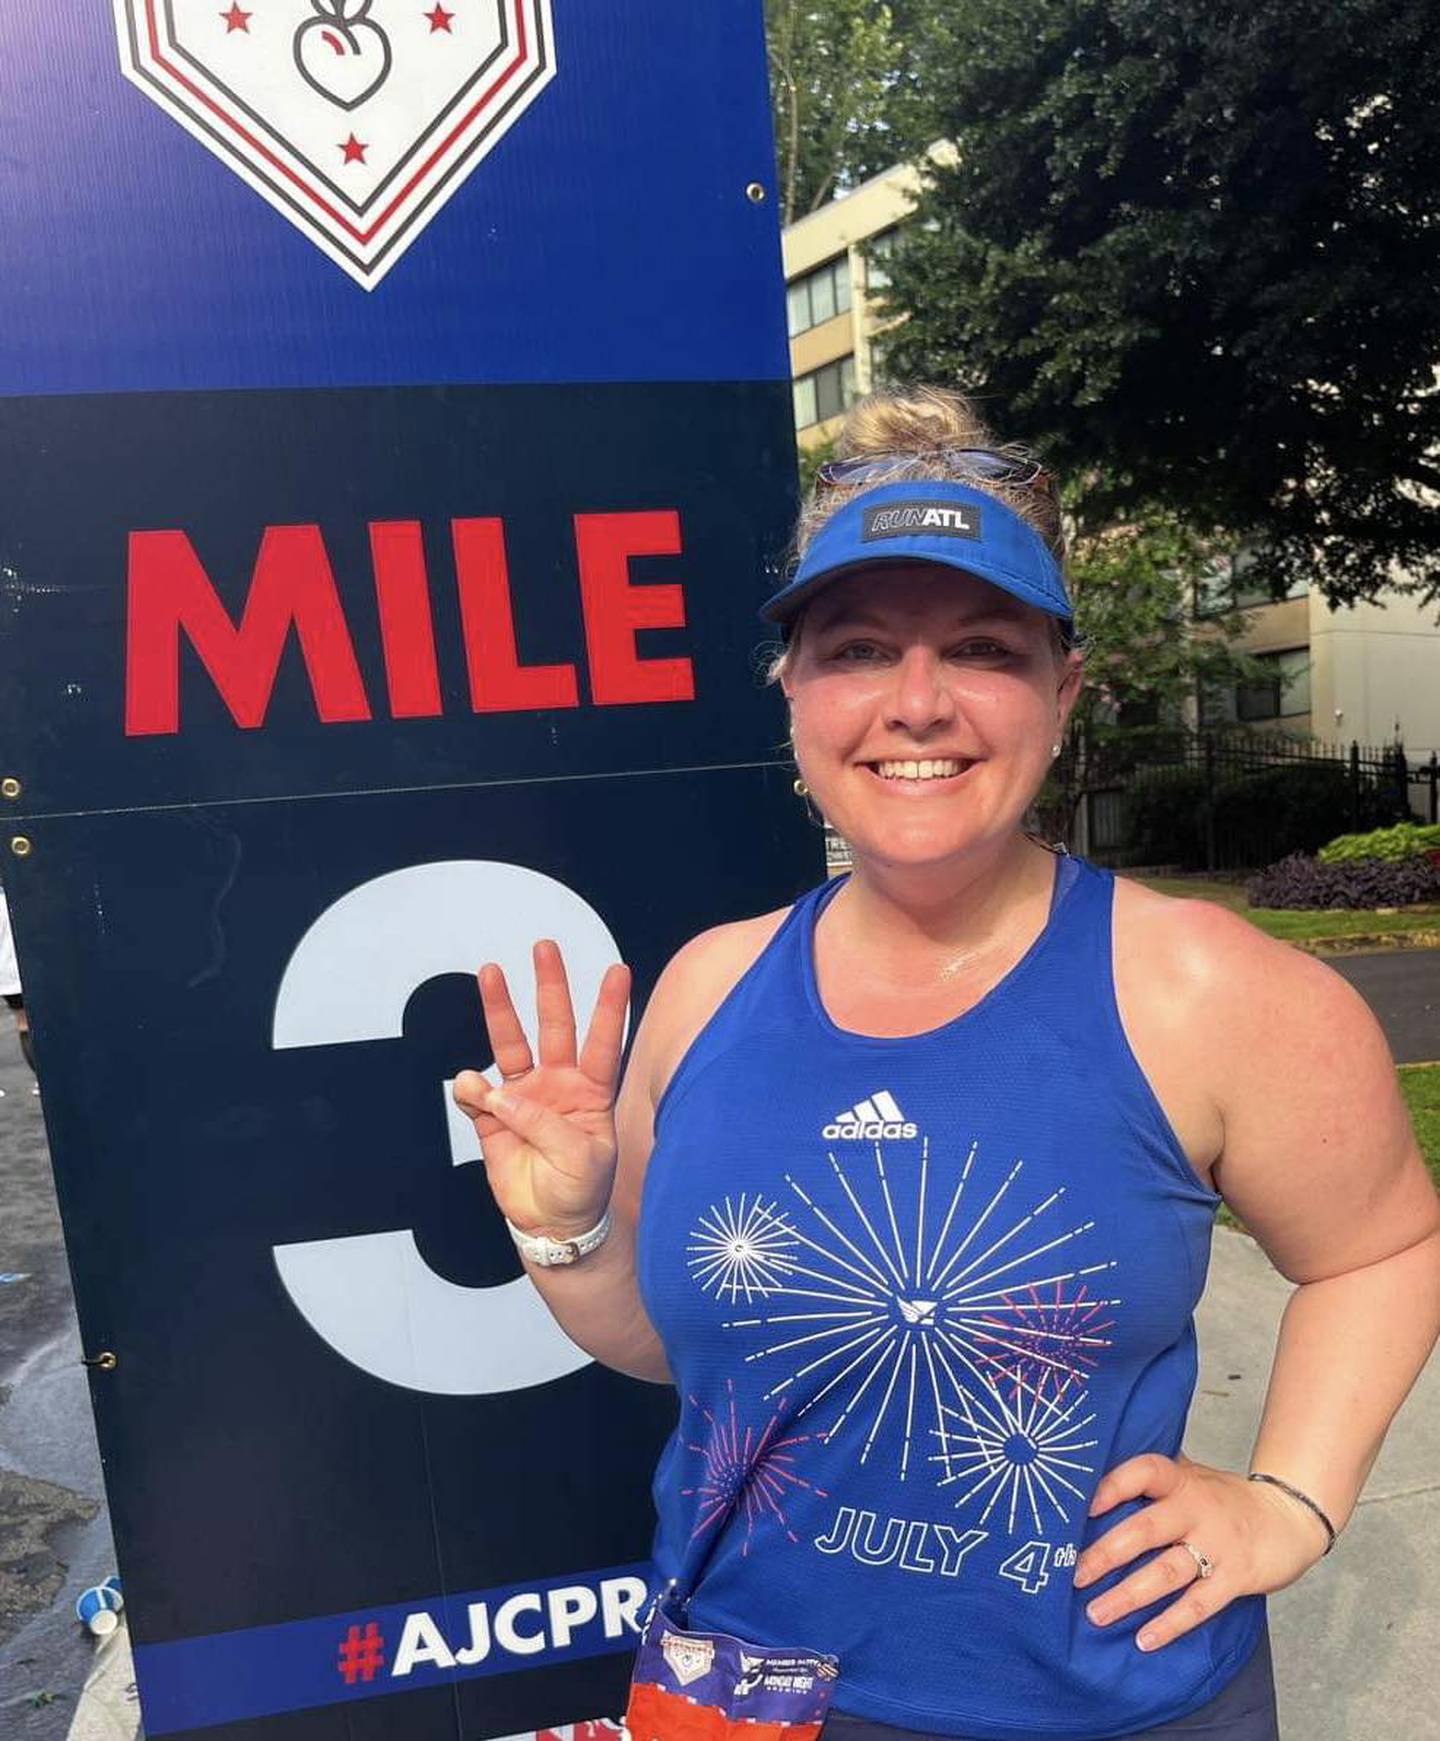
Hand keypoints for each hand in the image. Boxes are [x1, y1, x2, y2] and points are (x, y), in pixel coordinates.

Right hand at [452, 940, 630, 1242]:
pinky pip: (475, 1094)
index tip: (618, 971)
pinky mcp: (492, 1118)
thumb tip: (499, 1094)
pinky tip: (470, 1087)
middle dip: (550, 986)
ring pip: (510, 1044)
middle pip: (554, 1025)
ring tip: (492, 973)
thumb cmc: (580, 1191)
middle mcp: (558, 1085)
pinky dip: (469, 1088)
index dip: (610, 1007)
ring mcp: (523, 1097)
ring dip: (500, 1009)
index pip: (603, 1042)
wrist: (551, 1226)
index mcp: (592, 1092)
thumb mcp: (580, 1161)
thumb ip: (541, 1124)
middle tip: (545, 948)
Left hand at [1073, 1451, 1330, 1651]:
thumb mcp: (1191, 1475)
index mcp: (1181, 1479)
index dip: (1113, 1485)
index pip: (1144, 1471)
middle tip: (1074, 1576)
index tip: (1083, 1506)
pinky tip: (1144, 1640)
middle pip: (1146, 1529)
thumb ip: (1153, 1476)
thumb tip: (1091, 1475)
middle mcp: (1197, 1509)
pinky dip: (1171, 1624)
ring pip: (1167, 1572)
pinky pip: (1199, 1604)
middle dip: (1106, 1554)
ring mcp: (1217, 1544)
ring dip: (1129, 1595)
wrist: (1288, 1517)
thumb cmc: (1222, 1497)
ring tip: (1096, 1613)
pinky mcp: (1235, 1578)